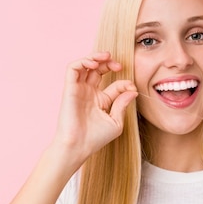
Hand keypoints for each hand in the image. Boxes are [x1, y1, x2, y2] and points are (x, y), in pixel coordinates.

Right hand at [51, 52, 137, 167]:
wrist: (78, 146)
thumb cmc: (95, 138)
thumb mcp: (116, 121)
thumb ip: (122, 104)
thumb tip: (133, 90)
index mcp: (101, 100)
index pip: (114, 84)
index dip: (125, 82)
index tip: (132, 88)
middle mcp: (89, 92)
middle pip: (98, 69)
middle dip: (109, 62)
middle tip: (118, 65)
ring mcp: (79, 89)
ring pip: (85, 64)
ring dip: (96, 56)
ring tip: (107, 56)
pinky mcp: (70, 88)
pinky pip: (73, 68)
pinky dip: (83, 61)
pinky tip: (94, 63)